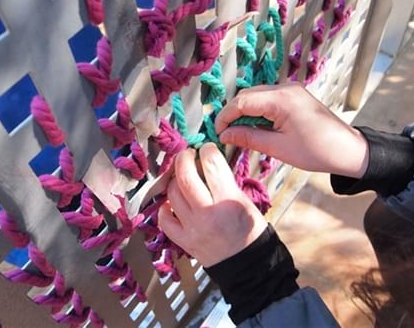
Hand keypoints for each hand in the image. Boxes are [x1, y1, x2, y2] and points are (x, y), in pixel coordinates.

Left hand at [157, 144, 266, 266]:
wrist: (247, 264)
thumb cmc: (249, 230)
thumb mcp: (245, 201)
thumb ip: (226, 182)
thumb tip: (208, 161)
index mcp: (229, 201)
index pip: (212, 166)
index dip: (207, 151)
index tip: (206, 148)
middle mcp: (208, 214)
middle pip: (185, 177)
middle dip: (184, 159)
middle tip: (187, 155)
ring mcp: (192, 229)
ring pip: (172, 194)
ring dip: (175, 180)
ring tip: (181, 177)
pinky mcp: (183, 241)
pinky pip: (164, 219)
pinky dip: (165, 207)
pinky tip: (172, 202)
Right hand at [215, 83, 368, 177]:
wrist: (347, 150)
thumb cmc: (317, 150)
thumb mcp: (277, 148)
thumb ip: (248, 138)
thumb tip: (225, 135)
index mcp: (282, 99)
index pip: (241, 101)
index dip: (225, 116)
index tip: (218, 132)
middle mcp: (286, 88)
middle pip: (247, 95)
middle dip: (233, 113)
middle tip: (226, 134)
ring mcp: (292, 90)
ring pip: (256, 96)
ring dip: (245, 112)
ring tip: (239, 133)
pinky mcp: (295, 96)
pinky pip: (268, 99)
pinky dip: (258, 111)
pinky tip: (255, 127)